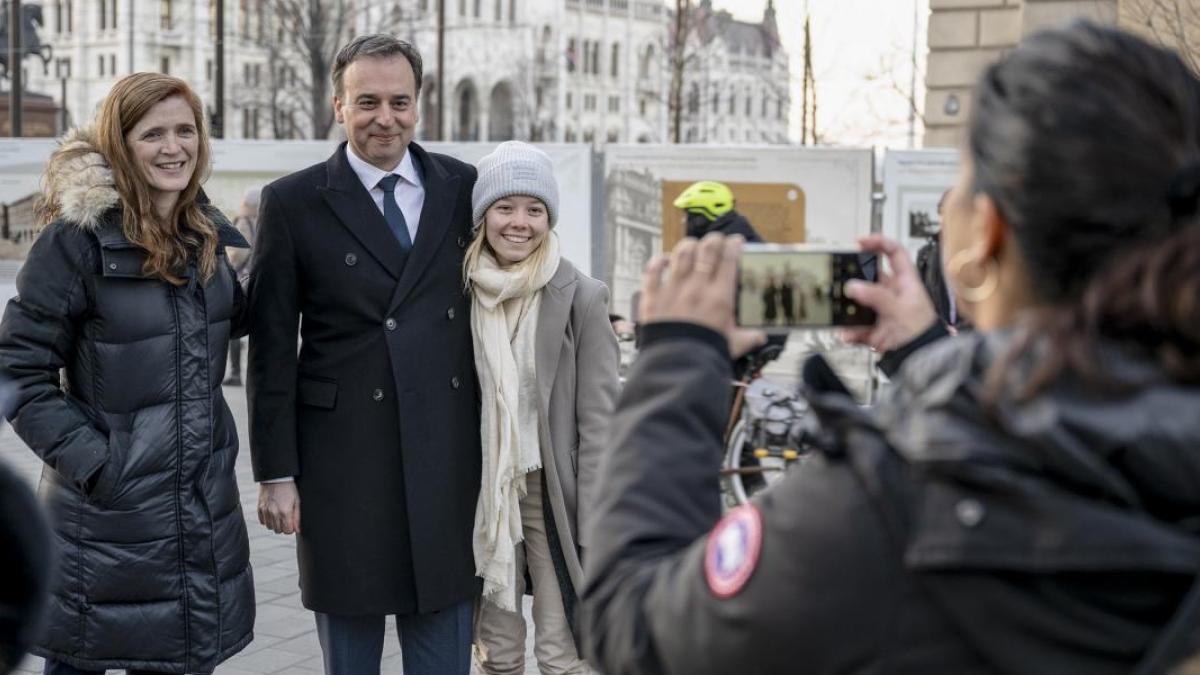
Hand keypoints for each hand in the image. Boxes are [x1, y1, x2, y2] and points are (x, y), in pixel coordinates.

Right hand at [258, 481, 300, 534]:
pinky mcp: (260, 508)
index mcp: (285, 512)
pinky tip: (272, 513)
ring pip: (270, 527)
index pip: (287, 531)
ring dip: (275, 524)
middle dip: (283, 527)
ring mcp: (265, 511)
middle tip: (286, 519)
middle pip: (278, 530)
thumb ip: (297, 517)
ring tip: (279, 516)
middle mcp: (274, 513)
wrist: (276, 477)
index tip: (291, 524)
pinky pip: (262, 521)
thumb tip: (297, 530)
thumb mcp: (297, 501)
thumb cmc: (289, 488)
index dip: (290, 529)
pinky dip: (267, 520)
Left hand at [640, 233, 763, 354]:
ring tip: (692, 246)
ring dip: (688, 246)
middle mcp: (697, 288)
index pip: (729, 260)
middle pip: (707, 250)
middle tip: (716, 240)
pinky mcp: (653, 298)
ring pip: (681, 254)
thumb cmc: (705, 355)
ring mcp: (673, 290)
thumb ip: (747, 338)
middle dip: (714, 240)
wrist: (677, 367)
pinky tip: (663, 260)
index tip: (736, 242)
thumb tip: (759, 337)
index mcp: (719, 298)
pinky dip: (658, 262)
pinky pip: (653, 271)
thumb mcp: (733, 345)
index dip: (734, 246)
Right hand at [842, 235, 938, 352]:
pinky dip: (849, 332)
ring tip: (840, 311)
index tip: (860, 242)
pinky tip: (847, 335)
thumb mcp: (901, 310)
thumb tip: (854, 286)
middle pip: (869, 277)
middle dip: (854, 279)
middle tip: (842, 279)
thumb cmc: (923, 332)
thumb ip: (877, 297)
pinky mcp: (874, 329)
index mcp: (905, 282)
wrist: (923, 360)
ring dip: (849, 308)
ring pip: (858, 302)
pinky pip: (855, 326)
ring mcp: (881, 311)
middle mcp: (892, 293)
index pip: (894, 253)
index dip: (878, 242)